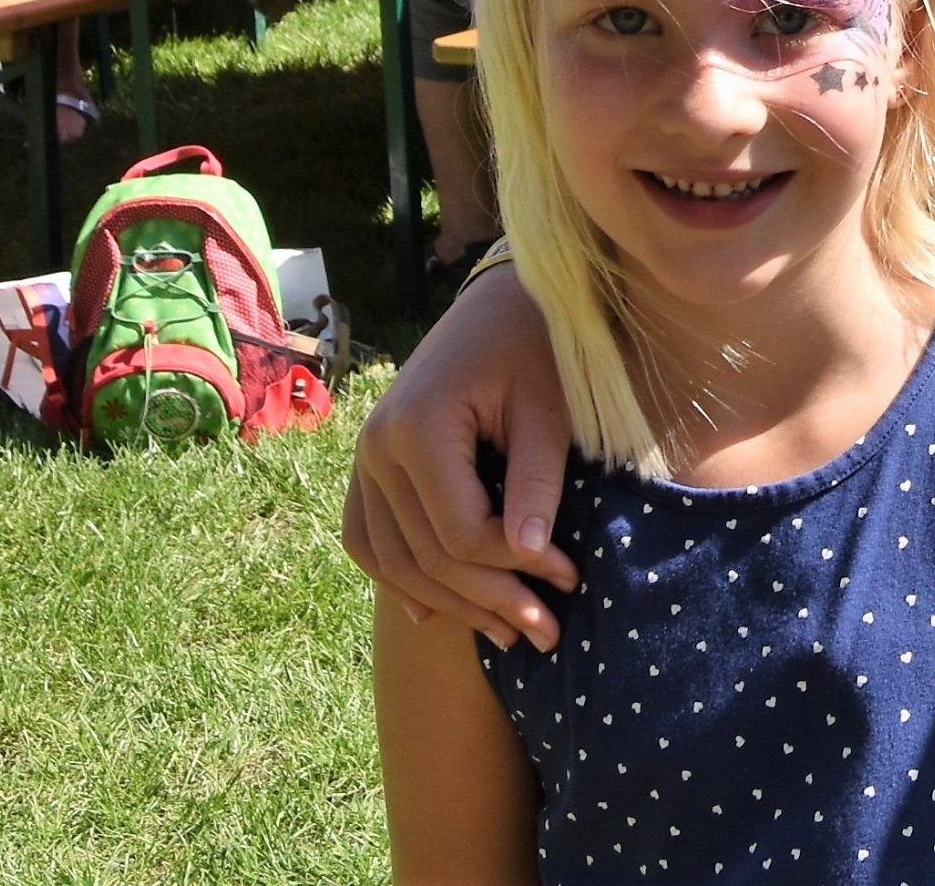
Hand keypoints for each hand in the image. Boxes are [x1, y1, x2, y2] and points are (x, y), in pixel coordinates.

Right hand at [341, 269, 578, 646]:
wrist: (502, 300)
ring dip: (448, 602)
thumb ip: (537, 479)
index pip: (460, 531)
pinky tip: (431, 611)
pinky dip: (396, 575)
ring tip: (507, 633)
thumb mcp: (548, 408)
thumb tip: (531, 558)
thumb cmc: (537, 346)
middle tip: (548, 633)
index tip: (569, 580)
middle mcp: (376, 447)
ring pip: (392, 556)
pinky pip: (368, 535)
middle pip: (425, 555)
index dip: (515, 568)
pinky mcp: (370, 463)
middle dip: (489, 599)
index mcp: (418, 427)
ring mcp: (364, 457)